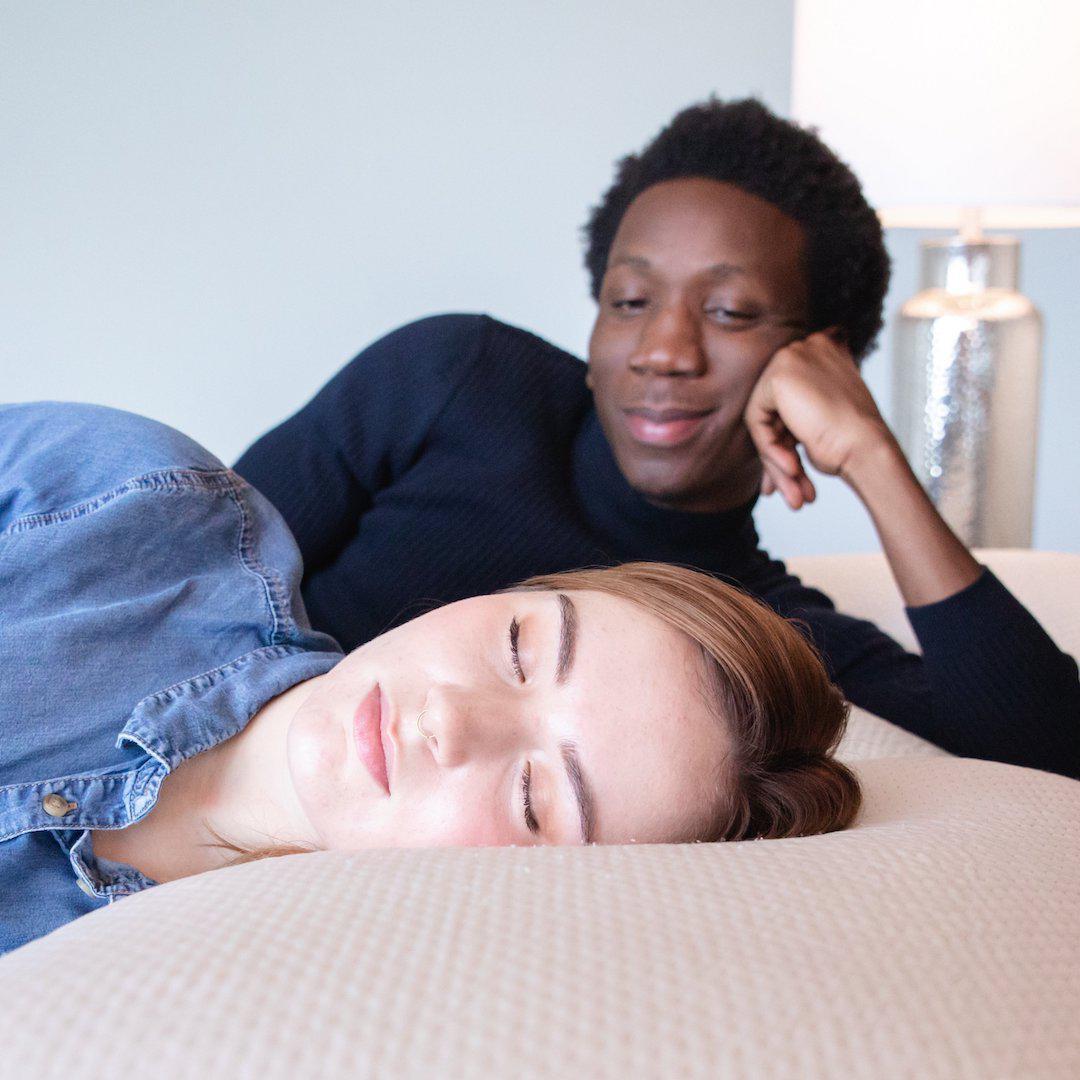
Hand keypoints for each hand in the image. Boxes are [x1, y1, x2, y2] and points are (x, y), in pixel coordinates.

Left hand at [744, 331, 893, 509]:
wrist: (870, 449)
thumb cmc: (855, 441)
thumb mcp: (824, 417)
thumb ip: (798, 412)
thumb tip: (771, 433)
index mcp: (823, 351)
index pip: (788, 399)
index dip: (787, 439)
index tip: (793, 472)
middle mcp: (807, 348)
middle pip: (774, 409)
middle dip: (778, 454)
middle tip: (790, 490)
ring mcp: (792, 359)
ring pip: (765, 419)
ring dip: (777, 461)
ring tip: (795, 495)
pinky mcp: (778, 378)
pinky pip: (757, 422)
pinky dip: (770, 451)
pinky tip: (793, 470)